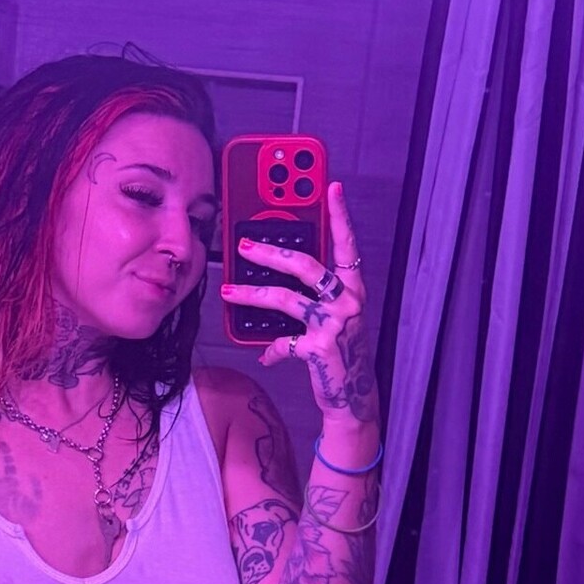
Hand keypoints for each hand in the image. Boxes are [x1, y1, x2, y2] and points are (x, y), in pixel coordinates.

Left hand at [220, 182, 378, 426]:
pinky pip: (285, 342)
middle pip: (304, 265)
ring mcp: (335, 324)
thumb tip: (280, 274)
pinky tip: (265, 354)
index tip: (331, 187)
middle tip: (244, 245)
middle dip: (270, 252)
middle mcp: (348, 301)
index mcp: (354, 287)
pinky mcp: (320, 348)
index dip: (340, 215)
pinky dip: (272, 349)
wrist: (354, 396)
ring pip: (285, 299)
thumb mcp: (336, 316)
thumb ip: (317, 294)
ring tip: (228, 290)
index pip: (347, 244)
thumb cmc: (342, 351)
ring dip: (251, 294)